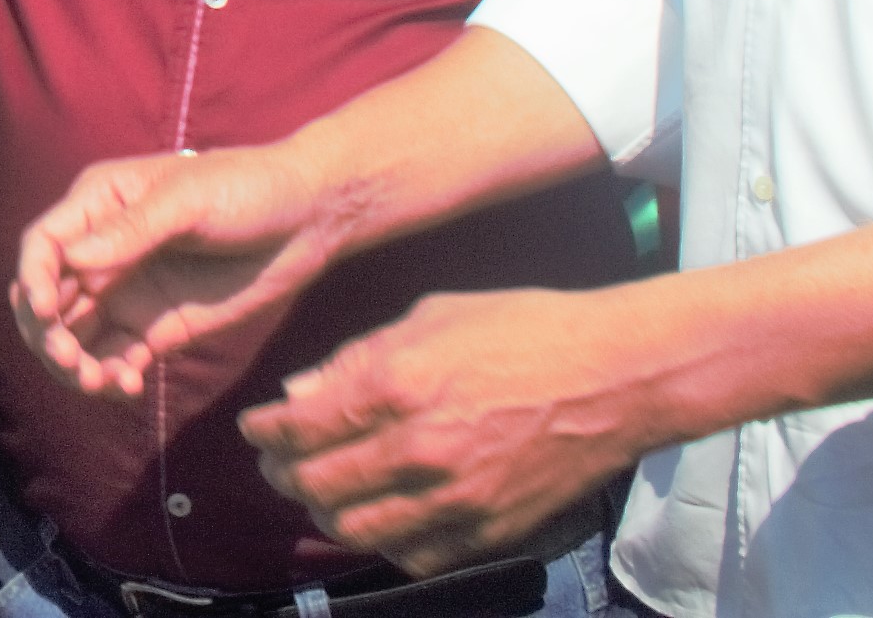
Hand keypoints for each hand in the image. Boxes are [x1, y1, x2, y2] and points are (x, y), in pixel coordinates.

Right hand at [12, 144, 340, 399]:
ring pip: (76, 334)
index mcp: (99, 204)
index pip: (43, 246)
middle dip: (46, 332)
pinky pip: (116, 356)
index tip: (45, 315)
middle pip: (48, 297)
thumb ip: (131, 230)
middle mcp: (104, 250)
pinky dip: (110, 375)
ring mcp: (129, 292)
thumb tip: (70, 260)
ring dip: (72, 362)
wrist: (309, 218)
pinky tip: (127, 384)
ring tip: (97, 382)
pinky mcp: (158, 327)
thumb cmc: (246, 187)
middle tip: (69, 359)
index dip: (32, 280)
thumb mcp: (188, 200)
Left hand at [243, 289, 642, 573]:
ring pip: (356, 530)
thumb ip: (354, 359)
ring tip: (320, 492)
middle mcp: (419, 450)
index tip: (257, 429)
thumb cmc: (523, 329)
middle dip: (282, 475)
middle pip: (316, 487)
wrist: (616, 375)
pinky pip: (413, 555)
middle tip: (279, 463)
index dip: (263, 433)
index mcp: (396, 386)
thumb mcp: (427, 317)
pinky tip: (380, 515)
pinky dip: (384, 540)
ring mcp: (456, 498)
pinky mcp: (490, 530)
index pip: (297, 428)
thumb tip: (299, 393)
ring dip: (325, 513)